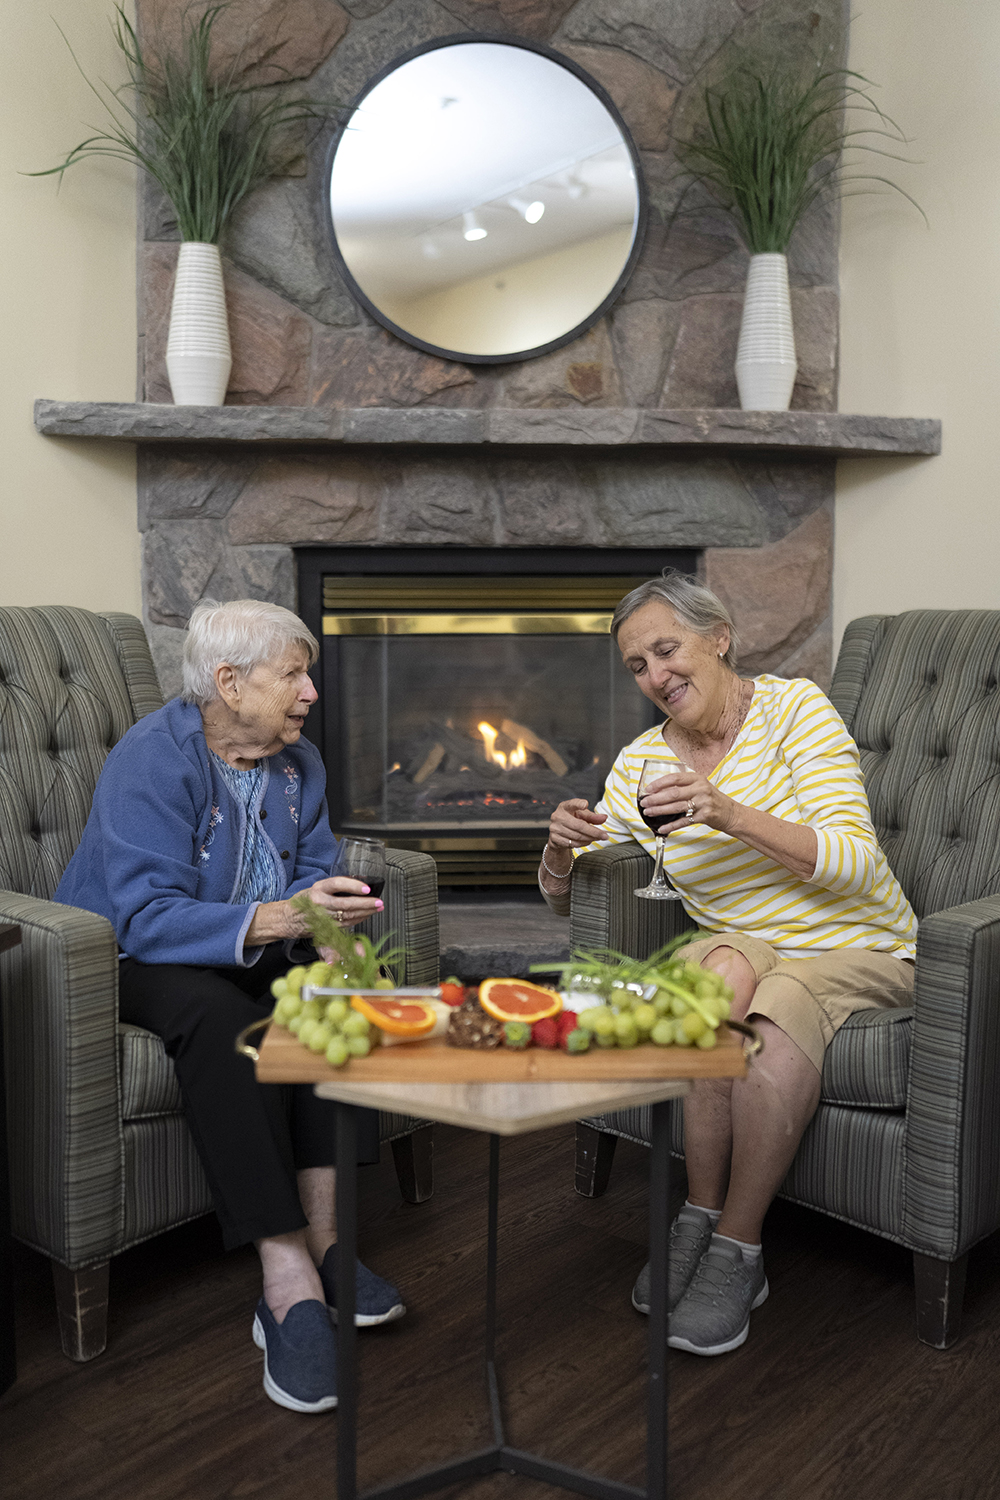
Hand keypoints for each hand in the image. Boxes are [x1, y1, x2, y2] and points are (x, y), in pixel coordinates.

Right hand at [245, 876, 383, 946]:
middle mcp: (319, 902)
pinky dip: (358, 920)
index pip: (338, 884)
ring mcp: (322, 917)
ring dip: (365, 913)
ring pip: (347, 916)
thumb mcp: (317, 888)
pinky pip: (345, 925)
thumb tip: (360, 885)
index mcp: (318, 889)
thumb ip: (336, 887)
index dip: (354, 886)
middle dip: (365, 903)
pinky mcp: (325, 928)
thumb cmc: (305, 900)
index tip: (367, 888)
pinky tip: (366, 916)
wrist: (288, 918)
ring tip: (377, 908)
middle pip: (346, 903)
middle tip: (379, 902)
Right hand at [548, 797, 608, 849]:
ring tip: (597, 838)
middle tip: (604, 835)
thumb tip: (604, 818)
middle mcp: (557, 816)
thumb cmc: (572, 820)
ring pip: (577, 836)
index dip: (578, 804)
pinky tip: (587, 841)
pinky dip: (583, 843)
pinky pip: (572, 843)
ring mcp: (554, 828)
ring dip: (590, 838)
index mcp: (564, 807)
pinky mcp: (554, 839)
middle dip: (594, 832)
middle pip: (578, 825)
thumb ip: (593, 817)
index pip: (571, 804)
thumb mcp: (582, 816)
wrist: (559, 833)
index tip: (585, 804)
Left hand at [639, 770, 739, 834]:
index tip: (648, 789)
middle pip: (673, 793)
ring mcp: (703, 802)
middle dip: (655, 798)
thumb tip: (660, 791)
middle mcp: (701, 789)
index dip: (659, 783)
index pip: (674, 778)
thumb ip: (684, 786)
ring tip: (648, 813)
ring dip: (659, 810)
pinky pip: (684, 821)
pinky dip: (671, 826)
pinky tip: (662, 828)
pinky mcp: (705, 816)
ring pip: (676, 807)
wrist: (732, 813)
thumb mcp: (701, 787)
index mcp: (698, 778)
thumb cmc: (714, 800)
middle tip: (644, 802)